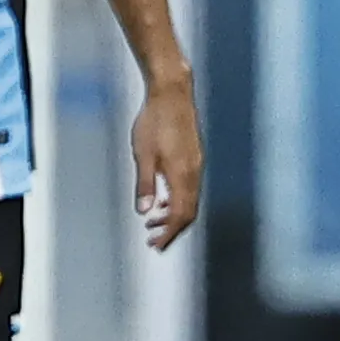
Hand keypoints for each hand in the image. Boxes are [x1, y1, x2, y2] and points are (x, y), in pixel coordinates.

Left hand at [131, 76, 202, 250]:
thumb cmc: (154, 122)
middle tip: (153, 241)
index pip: (180, 215)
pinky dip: (176, 200)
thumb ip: (145, 184)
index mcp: (183, 176)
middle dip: (172, 229)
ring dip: (172, 215)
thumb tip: (144, 212)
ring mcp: (196, 165)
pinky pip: (189, 188)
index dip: (169, 234)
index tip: (156, 246)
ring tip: (152, 223)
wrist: (171, 94)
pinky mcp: (193, 158)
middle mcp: (194, 173)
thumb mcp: (142, 155)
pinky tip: (161, 200)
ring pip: (189, 200)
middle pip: (188, 212)